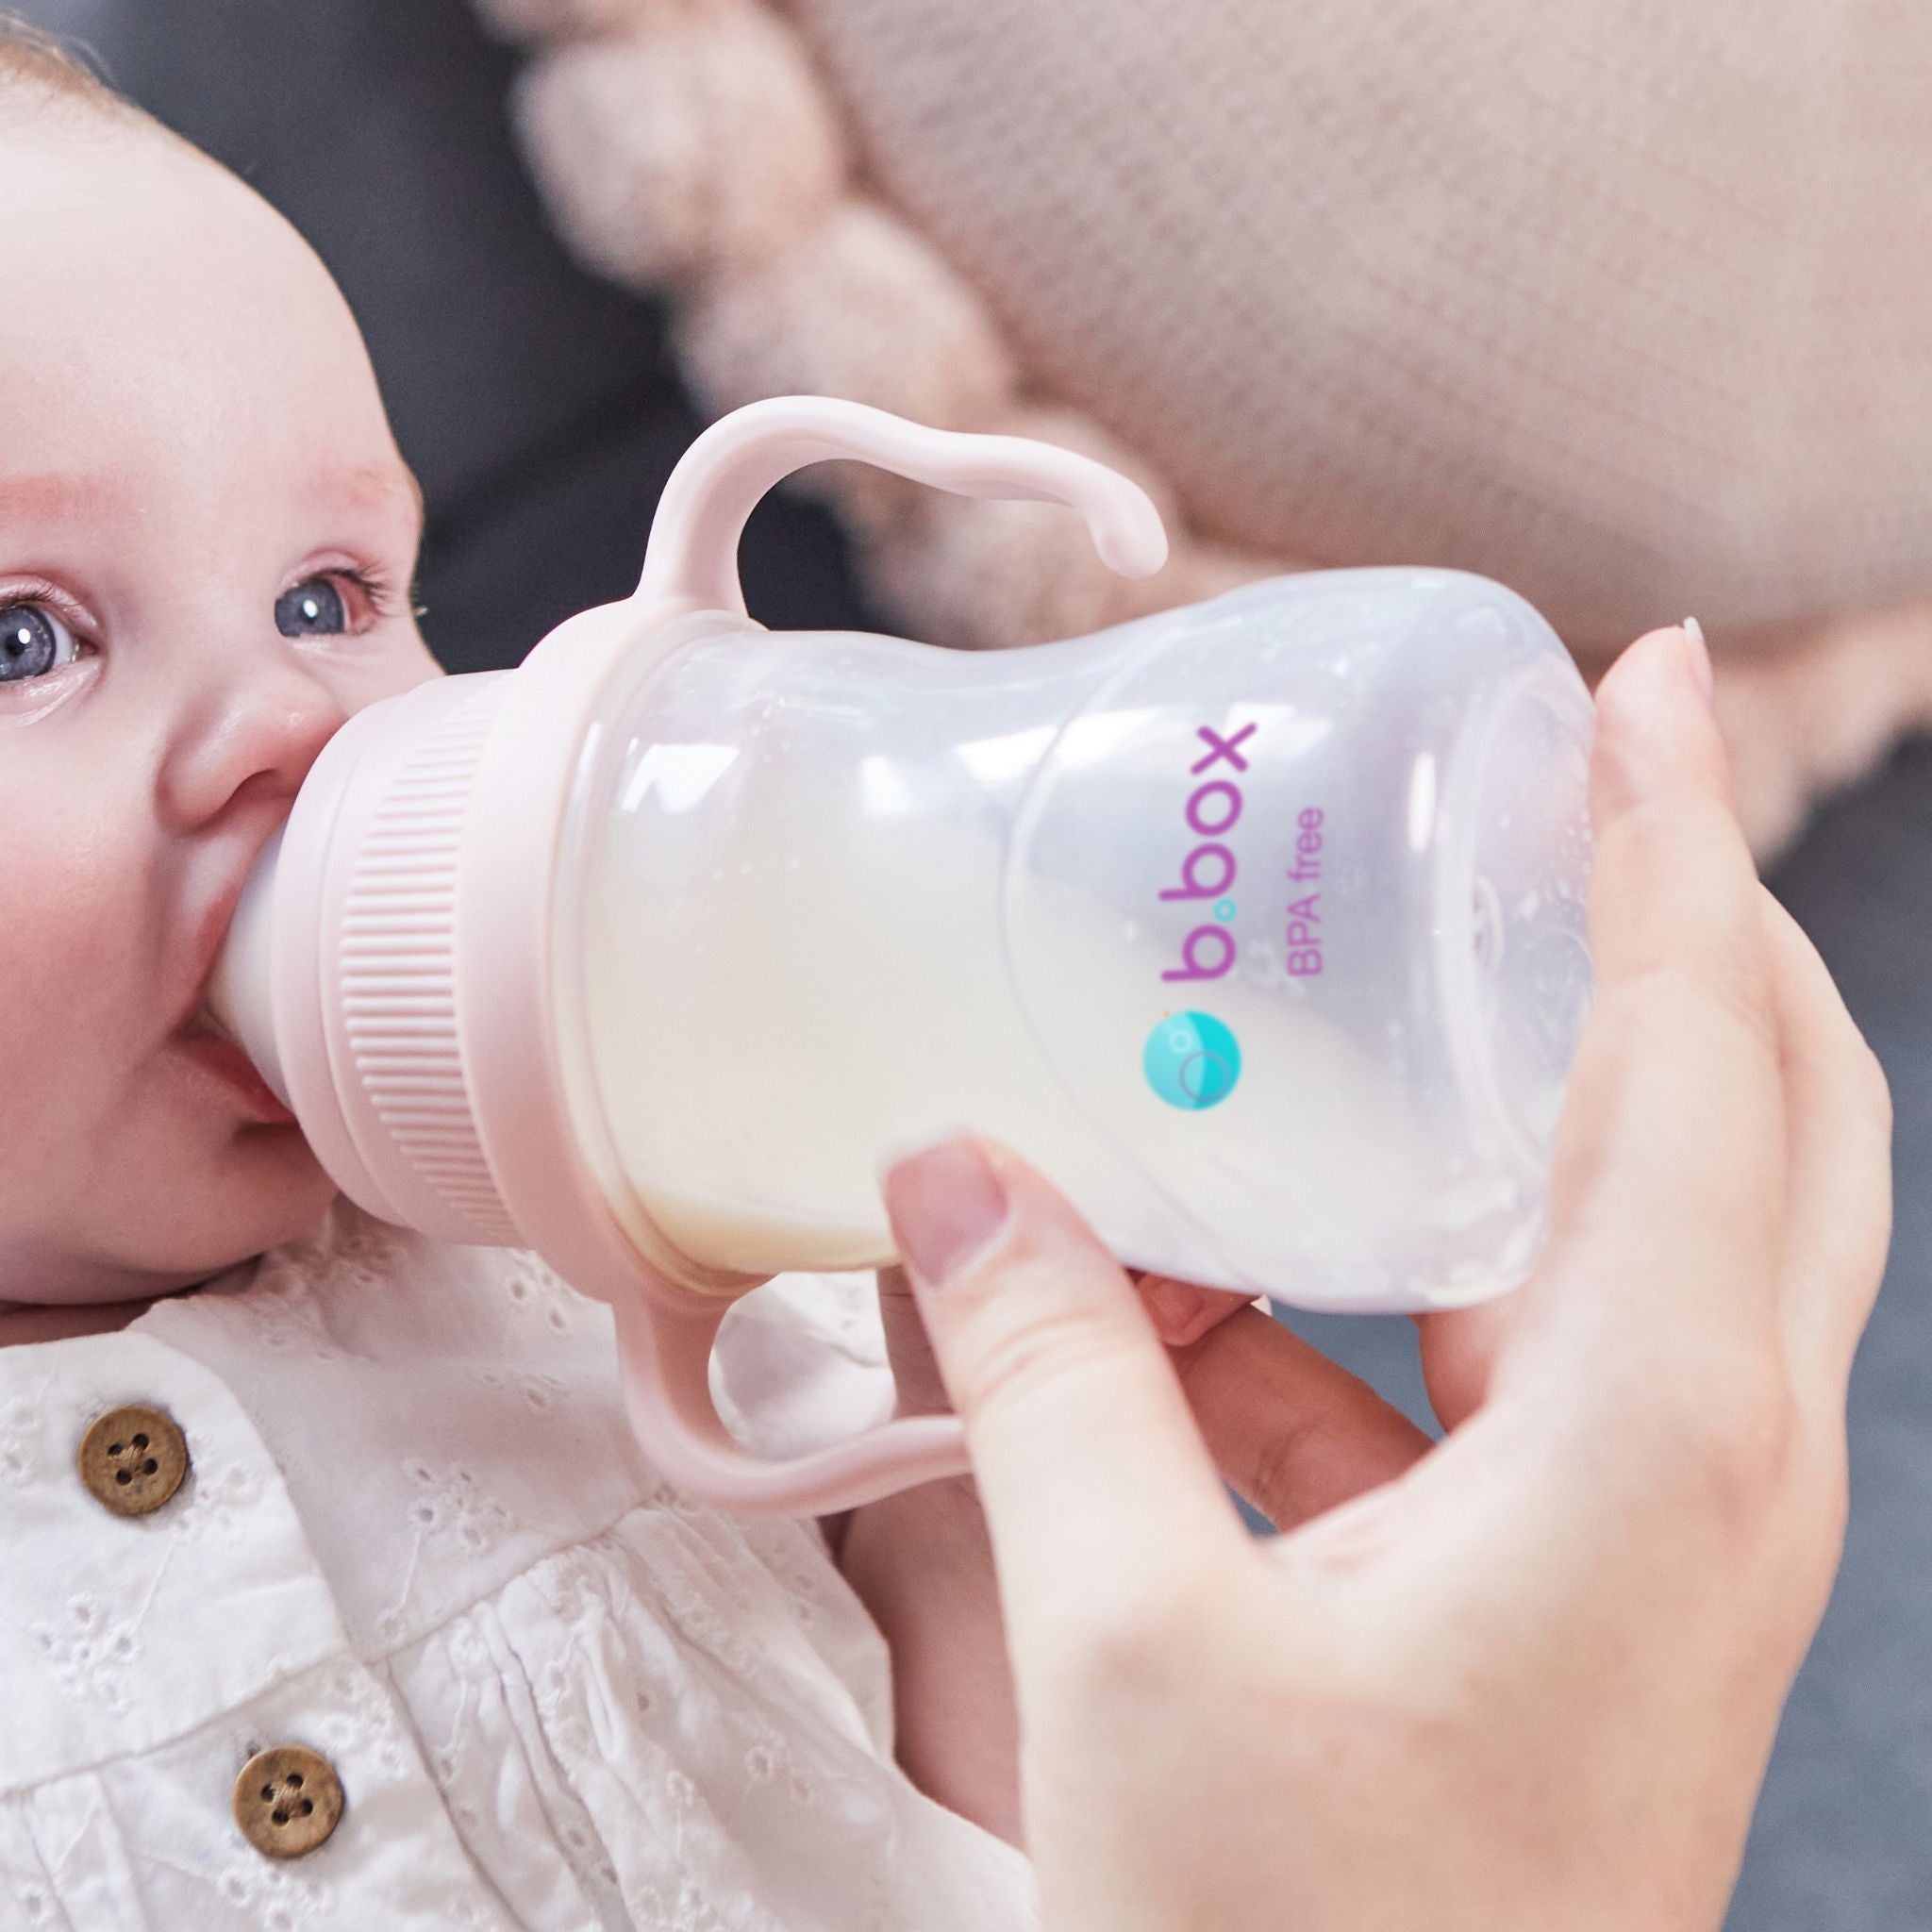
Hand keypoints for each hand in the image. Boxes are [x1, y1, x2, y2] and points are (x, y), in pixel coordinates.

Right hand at [877, 625, 1891, 1931]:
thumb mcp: (1133, 1641)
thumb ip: (1043, 1369)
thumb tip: (951, 1171)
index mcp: (1654, 1437)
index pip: (1702, 1060)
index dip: (1667, 844)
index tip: (1641, 675)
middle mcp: (1706, 1454)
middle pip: (1754, 1112)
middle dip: (1665, 925)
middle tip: (1559, 787)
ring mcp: (1657, 1518)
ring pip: (1626, 1231)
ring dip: (1492, 1108)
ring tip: (1339, 1010)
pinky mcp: (1577, 1573)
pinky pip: (1493, 1358)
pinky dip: (1369, 1284)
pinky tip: (1208, 1270)